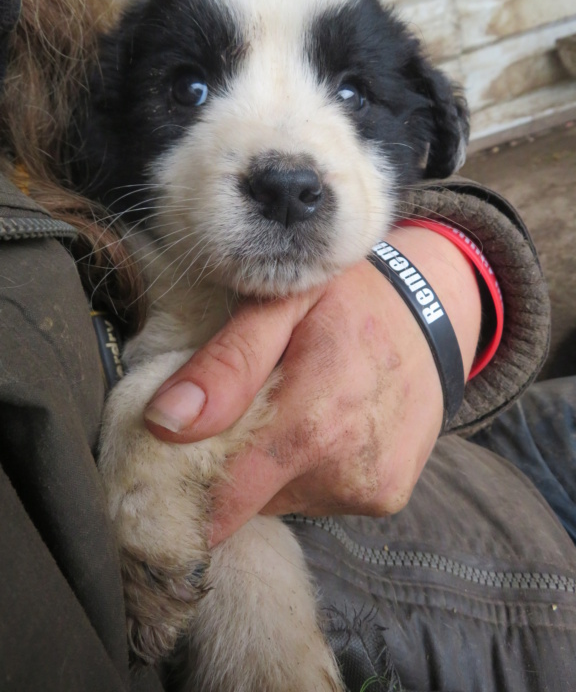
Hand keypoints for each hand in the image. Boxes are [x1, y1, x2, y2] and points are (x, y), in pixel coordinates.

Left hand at [144, 227, 481, 545]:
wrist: (432, 314)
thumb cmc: (348, 299)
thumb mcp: (281, 304)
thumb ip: (225, 362)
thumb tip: (165, 421)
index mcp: (312, 417)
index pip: (221, 498)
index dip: (183, 486)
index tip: (165, 463)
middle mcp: (346, 467)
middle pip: (246, 498)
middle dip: (226, 465)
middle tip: (241, 408)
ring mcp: (371, 488)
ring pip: (279, 497)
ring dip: (269, 464)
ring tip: (293, 407)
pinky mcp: (387, 497)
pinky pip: (316, 497)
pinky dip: (305, 469)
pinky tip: (325, 425)